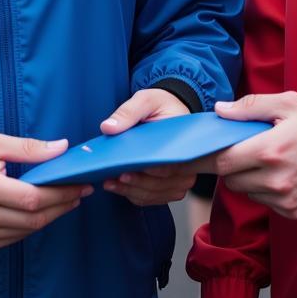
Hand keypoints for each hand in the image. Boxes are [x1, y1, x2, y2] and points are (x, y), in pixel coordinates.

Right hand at [0, 132, 90, 256]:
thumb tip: (62, 148)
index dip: (62, 193)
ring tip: (64, 201)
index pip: (34, 197)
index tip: (81, 184)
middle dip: (62, 206)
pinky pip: (12, 239)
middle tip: (79, 193)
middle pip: (35, 218)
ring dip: (49, 217)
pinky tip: (38, 213)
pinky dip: (28, 226)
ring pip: (26, 231)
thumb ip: (28, 147)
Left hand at [101, 88, 195, 205]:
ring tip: (111, 183)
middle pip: (162, 185)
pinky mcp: (168, 186)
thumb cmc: (160, 105)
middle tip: (115, 177)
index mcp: (185, 144)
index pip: (171, 166)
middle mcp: (187, 166)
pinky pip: (151, 197)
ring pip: (155, 194)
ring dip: (132, 190)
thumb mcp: (146, 100)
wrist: (169, 111)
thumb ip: (129, 111)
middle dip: (136, 183)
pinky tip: (118, 187)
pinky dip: (134, 194)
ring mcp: (179, 179)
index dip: (149, 172)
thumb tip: (108, 127)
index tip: (126, 172)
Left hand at [191, 92, 296, 219]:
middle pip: (230, 179)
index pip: (222, 162)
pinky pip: (265, 202)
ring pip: (246, 192)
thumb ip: (250, 107)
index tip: (195, 153)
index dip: (205, 157)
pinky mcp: (294, 211)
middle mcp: (276, 181)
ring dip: (247, 177)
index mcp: (271, 150)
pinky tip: (283, 172)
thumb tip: (220, 110)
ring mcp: (286, 200)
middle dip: (230, 164)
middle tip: (243, 147)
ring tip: (268, 157)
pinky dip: (265, 188)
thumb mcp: (290, 103)